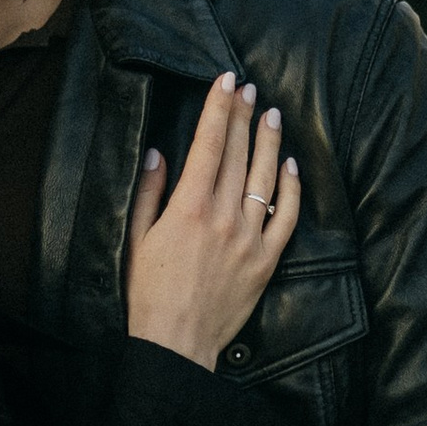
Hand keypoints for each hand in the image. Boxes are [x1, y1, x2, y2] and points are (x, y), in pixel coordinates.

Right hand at [123, 72, 300, 369]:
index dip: (219, 108)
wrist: (177, 344)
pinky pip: (287, 217)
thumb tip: (159, 153)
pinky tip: (292, 166)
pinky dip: (292, 189)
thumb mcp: (135, 239)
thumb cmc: (147, 293)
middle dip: (243, 115)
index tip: (227, 80)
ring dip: (269, 142)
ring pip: (266, 178)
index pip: (209, 144)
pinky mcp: (267, 261)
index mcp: (189, 208)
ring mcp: (250, 238)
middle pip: (238, 153)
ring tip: (271, 114)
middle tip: (249, 88)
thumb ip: (148, 193)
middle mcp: (224, 217)